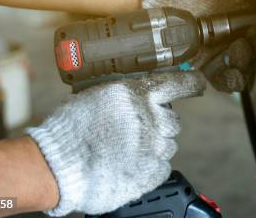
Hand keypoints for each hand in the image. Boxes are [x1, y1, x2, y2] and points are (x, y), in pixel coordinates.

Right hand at [26, 72, 205, 215]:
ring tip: (126, 150)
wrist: (56, 166)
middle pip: (172, 120)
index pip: (179, 83)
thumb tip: (141, 93)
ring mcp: (153, 146)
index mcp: (137, 94)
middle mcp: (151, 118)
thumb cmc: (69, 130)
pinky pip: (162, 167)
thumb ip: (126, 94)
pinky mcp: (151, 172)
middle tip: (135, 130)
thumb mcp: (97, 95)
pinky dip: (149, 167)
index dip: (192, 83)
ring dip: (153, 146)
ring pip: (168, 145)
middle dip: (158, 124)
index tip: (199, 83)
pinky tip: (127, 165)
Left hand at [142, 0, 255, 91]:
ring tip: (237, 52)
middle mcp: (240, 36)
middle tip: (248, 40)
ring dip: (246, 65)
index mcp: (250, 17)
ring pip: (245, 70)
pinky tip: (229, 69)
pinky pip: (223, 79)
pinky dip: (229, 79)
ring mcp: (223, 52)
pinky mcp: (206, 65)